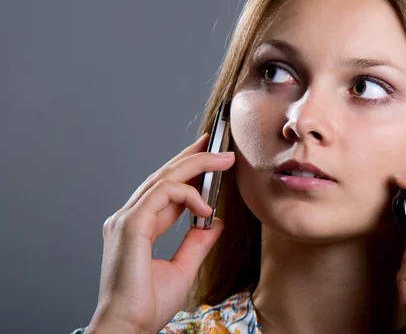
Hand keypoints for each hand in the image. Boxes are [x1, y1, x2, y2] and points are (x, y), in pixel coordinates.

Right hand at [86, 134, 234, 333]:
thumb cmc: (147, 306)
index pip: (165, 190)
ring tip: (223, 159)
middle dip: (193, 157)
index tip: (210, 159)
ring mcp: (126, 219)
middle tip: (219, 146)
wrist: (127, 328)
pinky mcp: (131, 225)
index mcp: (137, 227)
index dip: (188, 172)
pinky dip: (187, 194)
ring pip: (164, 178)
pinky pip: (162, 194)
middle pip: (164, 177)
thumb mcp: (183, 268)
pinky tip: (206, 206)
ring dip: (196, 164)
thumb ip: (197, 243)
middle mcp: (129, 218)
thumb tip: (215, 223)